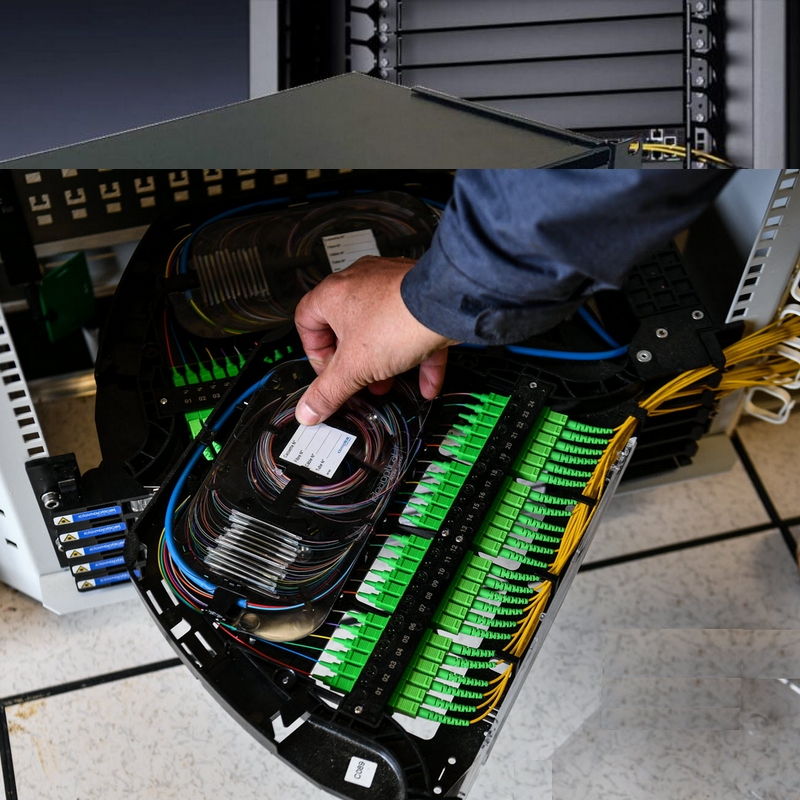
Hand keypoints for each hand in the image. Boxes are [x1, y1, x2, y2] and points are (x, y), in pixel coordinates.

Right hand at [294, 256, 457, 424]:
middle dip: (353, 362)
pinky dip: (417, 357)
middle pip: (345, 327)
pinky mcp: (419, 297)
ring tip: (388, 383)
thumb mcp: (354, 367)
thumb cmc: (398, 319)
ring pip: (380, 329)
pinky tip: (427, 383)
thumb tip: (309, 409)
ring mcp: (391, 287)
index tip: (328, 373)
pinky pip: (413, 329)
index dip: (314, 352)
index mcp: (333, 294)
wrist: (446, 303)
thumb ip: (329, 391)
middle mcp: (360, 284)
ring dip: (383, 361)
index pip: (306, 321)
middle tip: (357, 380)